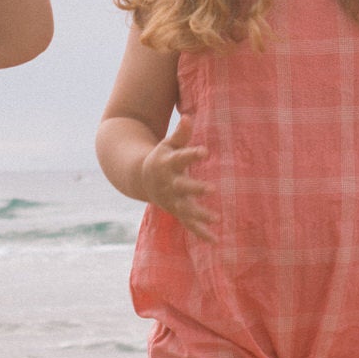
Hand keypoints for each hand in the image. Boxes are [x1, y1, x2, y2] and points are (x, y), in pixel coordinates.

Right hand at [141, 117, 213, 238]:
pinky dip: (201, 232)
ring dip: (200, 214)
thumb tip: (188, 117)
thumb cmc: (162, 158)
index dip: (192, 154)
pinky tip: (215, 240)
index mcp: (167, 165)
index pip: (181, 158)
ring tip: (216, 218)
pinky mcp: (176, 211)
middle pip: (182, 186)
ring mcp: (172, 200)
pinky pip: (188, 224)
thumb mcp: (168, 144)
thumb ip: (180, 135)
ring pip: (186, 208)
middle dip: (195, 188)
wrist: (142, 179)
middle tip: (212, 188)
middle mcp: (169, 184)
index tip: (205, 151)